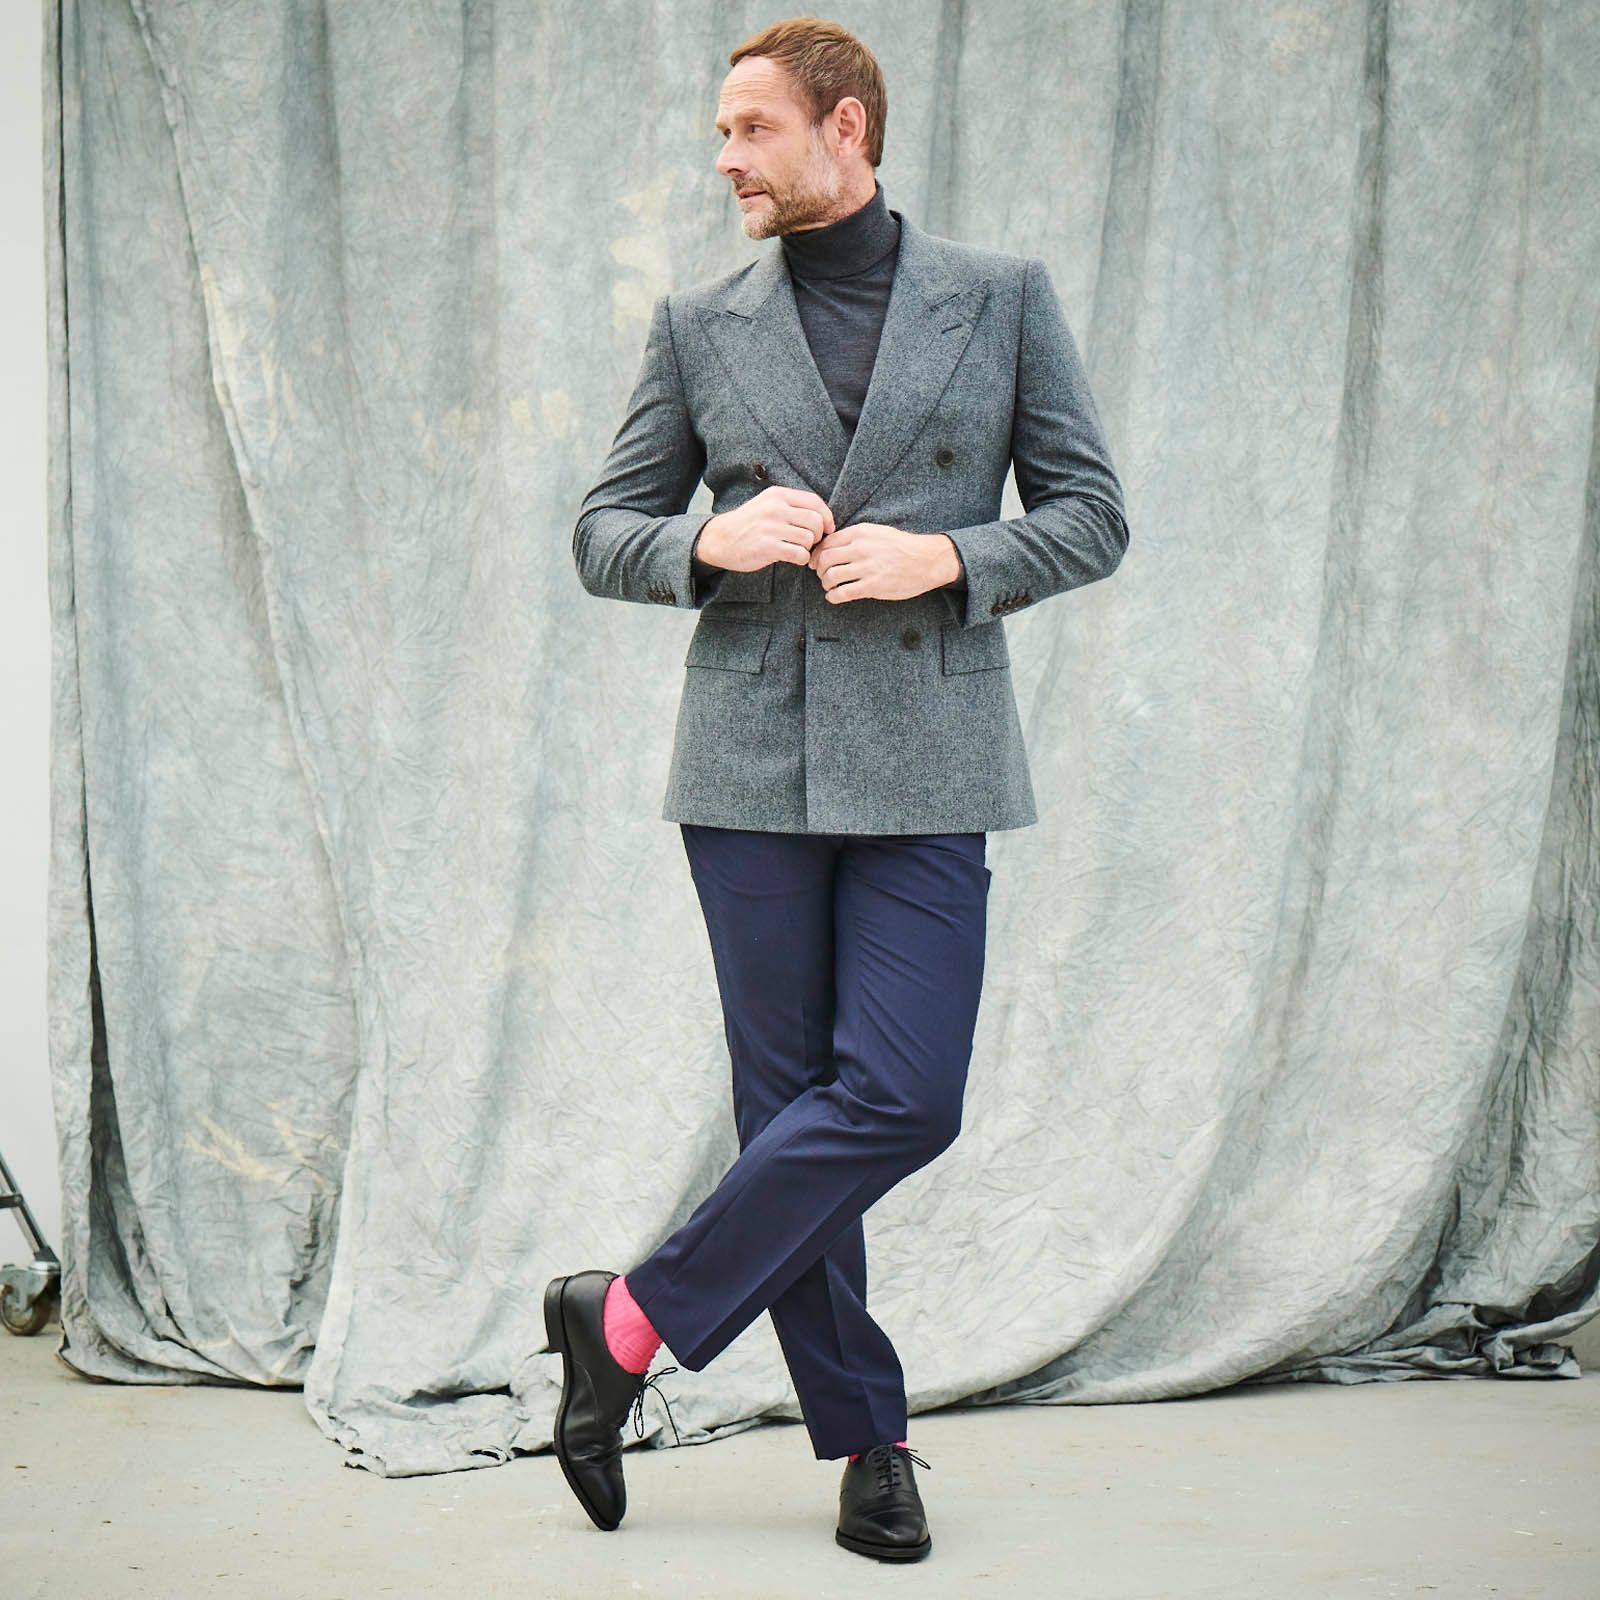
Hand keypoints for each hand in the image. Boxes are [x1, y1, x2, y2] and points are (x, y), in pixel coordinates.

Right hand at [696, 487, 833, 570]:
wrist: (720, 539)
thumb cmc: (748, 523)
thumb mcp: (768, 504)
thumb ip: (792, 506)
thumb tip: (823, 517)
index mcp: (778, 495)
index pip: (815, 502)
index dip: (827, 517)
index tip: (827, 529)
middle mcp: (775, 508)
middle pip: (816, 521)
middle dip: (819, 535)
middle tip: (811, 543)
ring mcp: (771, 527)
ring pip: (809, 538)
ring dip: (808, 548)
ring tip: (797, 550)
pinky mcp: (768, 547)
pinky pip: (799, 554)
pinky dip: (801, 559)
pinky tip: (793, 558)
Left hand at [809, 523, 959, 602]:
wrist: (926, 560)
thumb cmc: (902, 547)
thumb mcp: (877, 532)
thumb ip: (856, 538)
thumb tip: (832, 546)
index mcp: (860, 533)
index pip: (827, 543)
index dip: (817, 555)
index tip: (817, 563)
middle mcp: (861, 548)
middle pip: (825, 559)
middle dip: (819, 570)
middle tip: (822, 576)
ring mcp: (867, 567)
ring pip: (831, 576)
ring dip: (826, 584)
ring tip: (830, 587)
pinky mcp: (872, 586)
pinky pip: (843, 592)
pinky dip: (833, 596)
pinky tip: (834, 597)